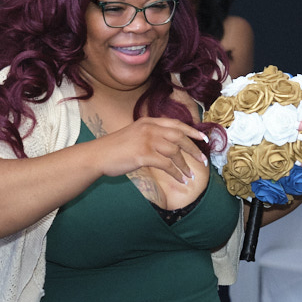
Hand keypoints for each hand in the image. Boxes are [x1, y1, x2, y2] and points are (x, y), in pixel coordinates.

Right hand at [92, 117, 208, 183]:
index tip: (204, 139)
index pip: (176, 124)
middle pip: (179, 136)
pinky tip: (180, 179)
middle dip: (193, 149)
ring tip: (190, 175)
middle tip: (203, 160)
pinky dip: (176, 173)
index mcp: (148, 121)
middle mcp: (149, 128)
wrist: (98, 155)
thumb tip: (169, 146)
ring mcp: (147, 140)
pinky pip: (167, 164)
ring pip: (175, 152)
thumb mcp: (134, 134)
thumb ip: (150, 135)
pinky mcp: (144, 154)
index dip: (192, 131)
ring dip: (185, 165)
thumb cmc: (115, 148)